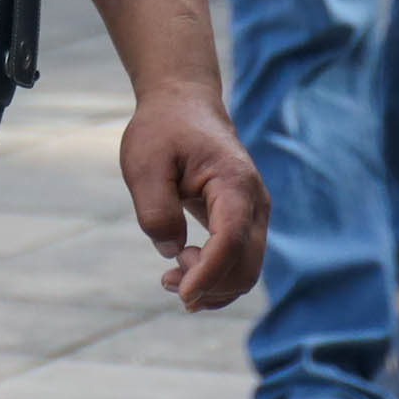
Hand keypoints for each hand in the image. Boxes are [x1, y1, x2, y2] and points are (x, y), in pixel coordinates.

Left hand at [118, 84, 266, 311]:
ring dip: (213, 288)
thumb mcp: (144, 163)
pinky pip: (239, 262)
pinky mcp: (244, 221)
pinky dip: (216, 279)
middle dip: (209, 286)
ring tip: (170, 279)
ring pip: (246, 271)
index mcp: (233, 183)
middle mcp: (254, 202)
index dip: (208, 274)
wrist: (184, 104)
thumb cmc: (162, 130)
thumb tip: (172, 252)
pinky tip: (185, 274)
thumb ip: (156, 209)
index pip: (231, 241)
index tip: (180, 293)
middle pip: (246, 265)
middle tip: (166, 281)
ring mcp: (253, 214)